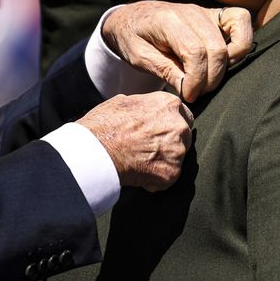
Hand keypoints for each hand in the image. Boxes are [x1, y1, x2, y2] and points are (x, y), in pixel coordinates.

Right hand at [77, 92, 192, 191]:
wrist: (95, 153)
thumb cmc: (104, 125)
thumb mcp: (122, 102)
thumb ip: (143, 105)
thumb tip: (144, 109)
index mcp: (169, 104)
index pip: (182, 114)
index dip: (169, 124)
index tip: (159, 131)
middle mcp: (179, 126)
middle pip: (183, 136)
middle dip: (170, 143)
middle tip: (148, 148)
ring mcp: (177, 151)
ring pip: (176, 158)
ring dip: (162, 161)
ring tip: (139, 161)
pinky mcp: (172, 173)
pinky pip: (168, 177)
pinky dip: (156, 178)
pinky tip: (138, 173)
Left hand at [101, 1, 253, 101]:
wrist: (133, 17)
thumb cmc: (133, 37)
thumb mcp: (138, 57)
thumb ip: (164, 71)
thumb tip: (189, 89)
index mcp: (168, 21)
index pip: (194, 52)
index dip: (196, 79)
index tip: (188, 95)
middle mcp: (191, 12)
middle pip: (217, 49)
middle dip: (211, 78)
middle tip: (196, 92)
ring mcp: (206, 12)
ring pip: (235, 38)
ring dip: (227, 66)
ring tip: (208, 79)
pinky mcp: (216, 15)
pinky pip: (242, 21)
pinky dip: (241, 43)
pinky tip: (225, 61)